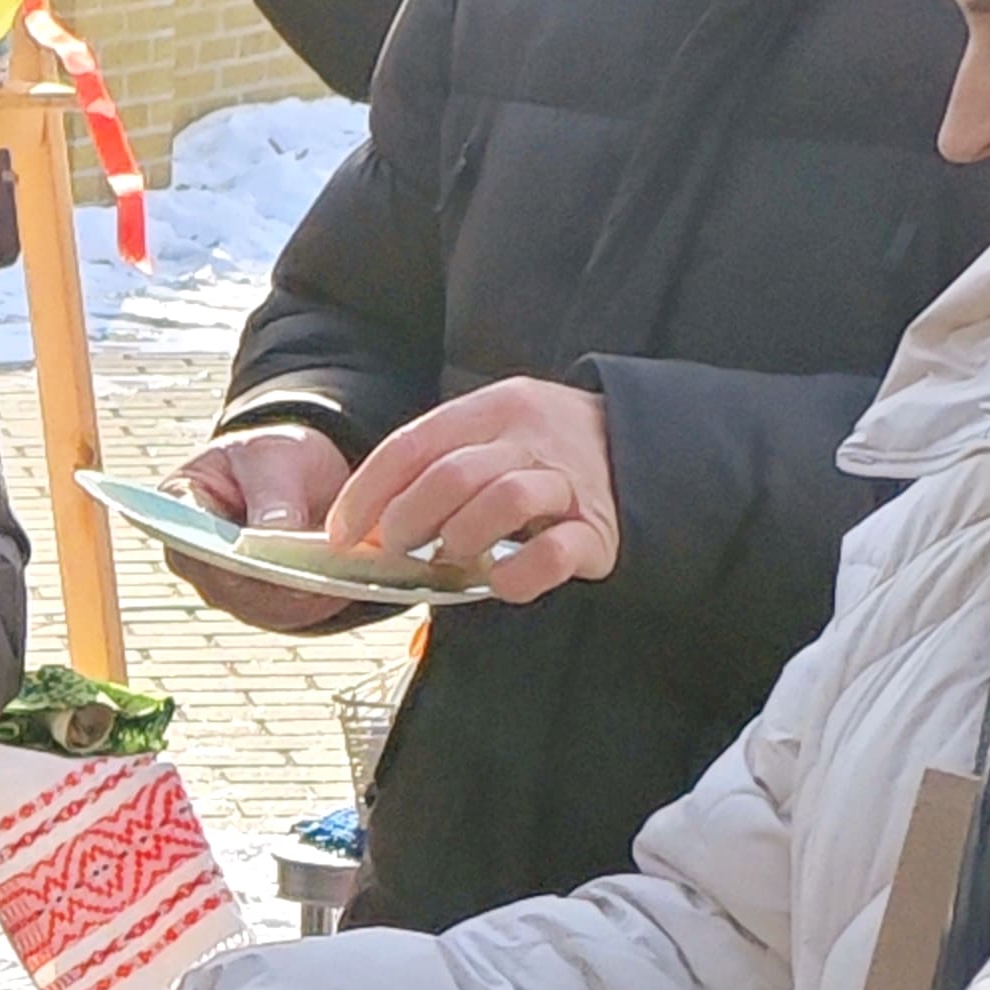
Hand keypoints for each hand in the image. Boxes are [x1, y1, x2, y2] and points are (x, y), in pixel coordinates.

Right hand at [171, 424, 367, 633]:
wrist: (299, 475)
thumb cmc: (271, 458)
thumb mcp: (271, 456)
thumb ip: (271, 492)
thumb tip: (275, 531)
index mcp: (180, 509)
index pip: (189, 540)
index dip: (222, 553)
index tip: (257, 553)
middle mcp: (197, 559)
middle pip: (227, 584)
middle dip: (272, 578)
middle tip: (313, 570)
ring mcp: (229, 588)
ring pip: (263, 606)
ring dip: (302, 595)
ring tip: (339, 575)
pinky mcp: (265, 605)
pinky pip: (292, 613)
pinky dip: (320, 600)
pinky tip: (345, 583)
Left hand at [328, 375, 616, 606]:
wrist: (647, 444)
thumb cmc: (546, 449)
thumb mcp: (493, 431)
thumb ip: (439, 463)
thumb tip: (364, 523)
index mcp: (493, 408)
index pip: (413, 445)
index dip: (367, 493)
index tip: (341, 532)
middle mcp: (531, 438)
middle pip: (452, 475)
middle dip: (407, 519)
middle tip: (393, 548)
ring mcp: (569, 482)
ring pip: (503, 501)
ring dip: (460, 537)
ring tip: (448, 556)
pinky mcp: (599, 530)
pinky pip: (553, 553)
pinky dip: (518, 573)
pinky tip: (499, 581)